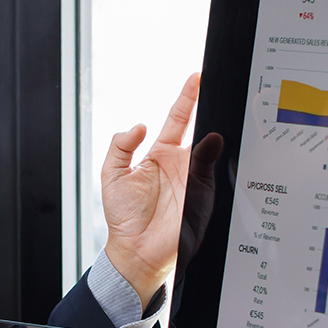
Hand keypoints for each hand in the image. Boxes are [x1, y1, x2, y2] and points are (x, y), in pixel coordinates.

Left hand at [102, 72, 211, 305]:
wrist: (137, 251)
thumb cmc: (123, 218)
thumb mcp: (112, 174)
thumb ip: (120, 146)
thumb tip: (138, 125)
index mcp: (159, 154)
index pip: (177, 118)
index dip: (187, 97)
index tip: (196, 76)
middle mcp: (180, 162)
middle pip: (200, 126)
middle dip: (209, 105)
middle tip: (215, 83)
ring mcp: (195, 176)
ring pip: (210, 144)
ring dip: (213, 128)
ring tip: (212, 113)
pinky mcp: (205, 192)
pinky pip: (214, 168)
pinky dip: (215, 154)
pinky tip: (212, 141)